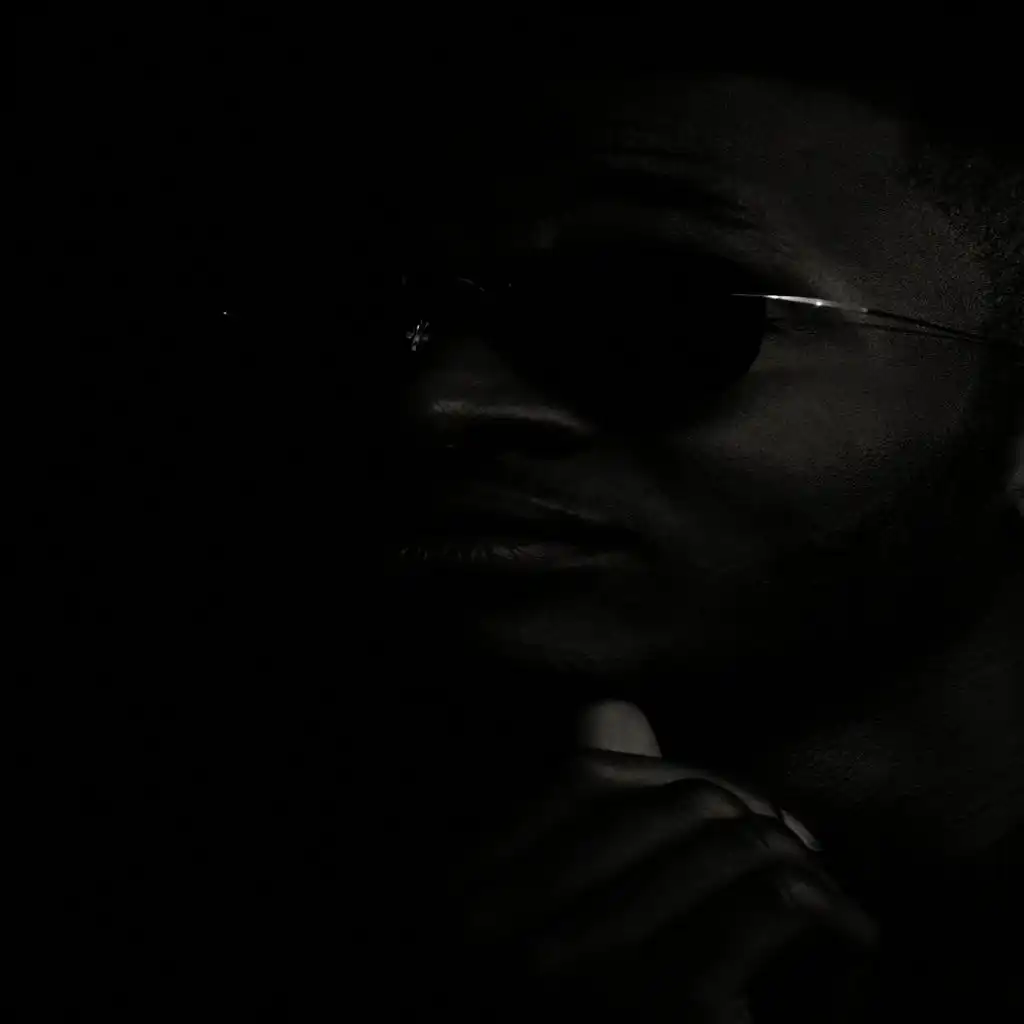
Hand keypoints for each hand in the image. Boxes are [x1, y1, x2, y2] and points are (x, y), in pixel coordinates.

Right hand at [454, 701, 877, 1021]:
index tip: (737, 813)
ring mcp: (580, 967)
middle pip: (670, 801)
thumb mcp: (532, 938)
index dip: (678, 780)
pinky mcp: (663, 1008)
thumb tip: (617, 709)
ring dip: (796, 857)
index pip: (590, 780)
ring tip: (821, 892)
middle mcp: (510, 923)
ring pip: (727, 836)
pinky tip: (847, 934)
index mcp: (466, 897)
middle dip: (748, 814)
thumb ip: (567, 825)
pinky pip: (771, 898)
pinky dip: (828, 906)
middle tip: (796, 850)